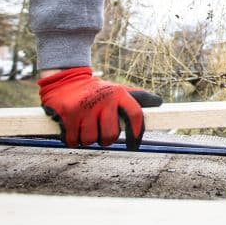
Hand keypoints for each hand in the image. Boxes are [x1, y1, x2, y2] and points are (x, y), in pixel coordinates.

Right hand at [37, 67, 162, 148]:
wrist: (66, 79)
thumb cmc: (96, 90)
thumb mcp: (117, 90)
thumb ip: (137, 98)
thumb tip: (159, 102)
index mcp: (118, 94)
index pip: (135, 114)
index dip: (137, 132)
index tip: (134, 145)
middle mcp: (104, 99)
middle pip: (111, 135)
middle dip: (105, 139)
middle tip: (100, 131)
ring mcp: (85, 107)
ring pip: (91, 139)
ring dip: (87, 139)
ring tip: (84, 127)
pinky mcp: (69, 113)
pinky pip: (73, 140)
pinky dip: (72, 139)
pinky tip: (72, 128)